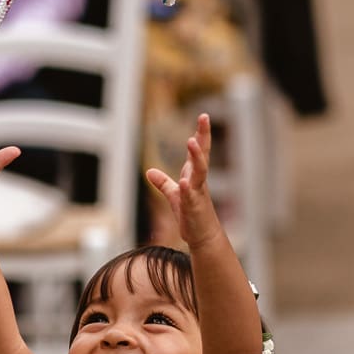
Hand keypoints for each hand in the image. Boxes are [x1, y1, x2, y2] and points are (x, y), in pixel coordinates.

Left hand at [146, 114, 222, 248]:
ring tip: (191, 142)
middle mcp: (198, 181)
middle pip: (202, 155)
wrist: (202, 237)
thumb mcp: (174, 196)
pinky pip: (190, 196)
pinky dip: (187, 189)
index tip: (203, 116)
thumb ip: (163, 183)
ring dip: (196, 157)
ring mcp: (197, 193)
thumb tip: (149, 171)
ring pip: (199, 172)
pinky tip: (183, 182)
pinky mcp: (194, 208)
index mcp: (194, 176)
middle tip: (204, 118)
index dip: (200, 134)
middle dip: (203, 136)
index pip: (197, 151)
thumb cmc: (191, 215)